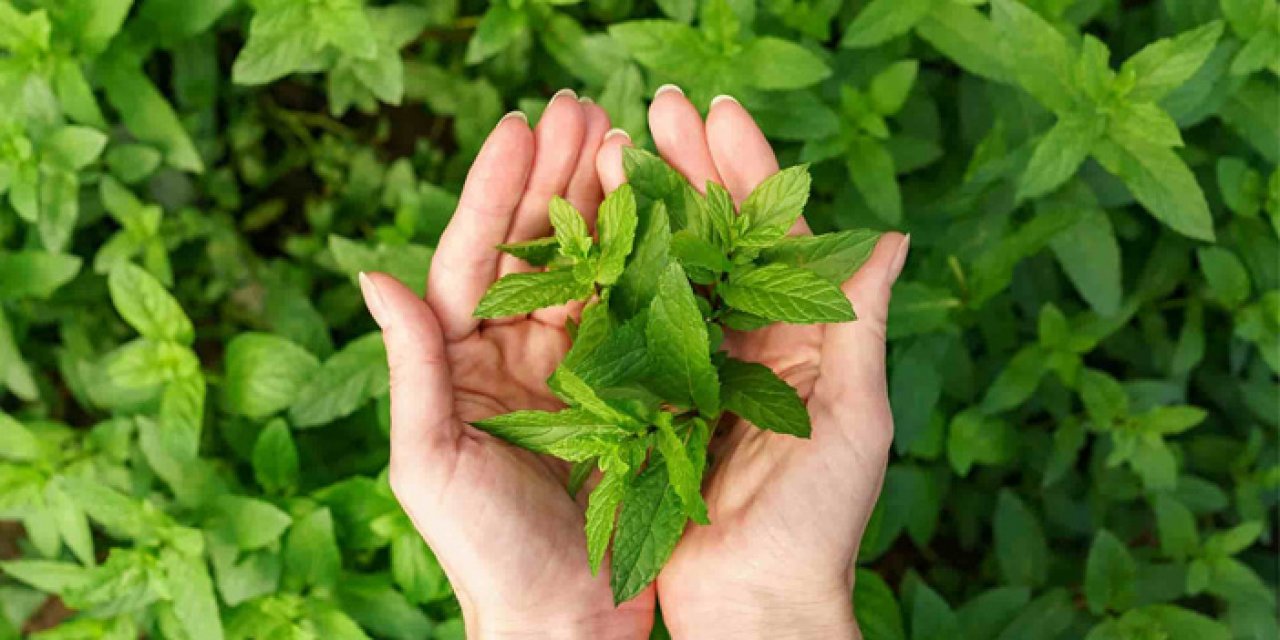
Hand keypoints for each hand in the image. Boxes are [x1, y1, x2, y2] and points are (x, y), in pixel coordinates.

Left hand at [359, 90, 654, 638]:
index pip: (475, 259)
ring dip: (605, 203)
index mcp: (462, 363)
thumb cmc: (484, 554)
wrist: (563, 622)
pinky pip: (636, 315)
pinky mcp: (627, 392)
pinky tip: (667, 215)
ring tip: (626, 139)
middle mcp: (516, 354)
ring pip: (590, 269)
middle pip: (535, 248)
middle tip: (583, 106)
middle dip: (556, 176)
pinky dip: (649, 264)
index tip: (522, 127)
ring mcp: (575, 369)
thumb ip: (412, 366)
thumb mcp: (431, 461)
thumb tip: (374, 273)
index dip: (496, 191)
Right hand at [596, 87, 908, 638]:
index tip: (718, 113)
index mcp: (802, 338)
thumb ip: (858, 326)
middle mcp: (747, 341)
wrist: (754, 604)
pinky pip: (630, 327)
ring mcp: (695, 367)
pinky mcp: (648, 399)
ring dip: (647, 207)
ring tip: (615, 146)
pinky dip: (612, 277)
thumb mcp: (854, 419)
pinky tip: (588, 230)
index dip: (749, 171)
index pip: (776, 235)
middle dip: (690, 169)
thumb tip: (890, 236)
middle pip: (718, 238)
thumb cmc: (819, 523)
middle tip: (656, 106)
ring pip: (669, 269)